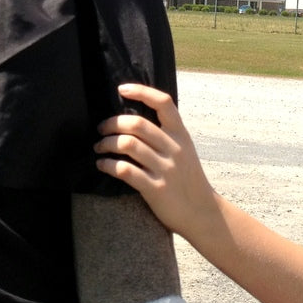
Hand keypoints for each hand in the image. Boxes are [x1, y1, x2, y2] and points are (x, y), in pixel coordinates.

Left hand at [94, 84, 215, 239]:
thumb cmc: (188, 179)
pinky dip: (108, 165)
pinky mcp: (155, 189)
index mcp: (181, 134)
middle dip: (112, 123)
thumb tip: (133, 120)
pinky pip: (125, 170)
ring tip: (99, 147)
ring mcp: (165, 169)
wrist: (202, 213)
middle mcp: (174, 148)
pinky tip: (102, 165)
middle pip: (137, 124)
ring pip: (127, 145)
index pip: (163, 103)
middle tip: (101, 129)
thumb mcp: (185, 150)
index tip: (121, 89)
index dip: (141, 91)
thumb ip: (166, 134)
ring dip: (106, 144)